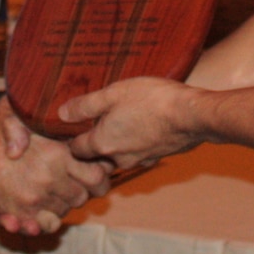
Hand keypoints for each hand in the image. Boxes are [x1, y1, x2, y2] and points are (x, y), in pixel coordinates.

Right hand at [0, 101, 110, 234]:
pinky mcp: (16, 212)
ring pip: (64, 211)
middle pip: (83, 196)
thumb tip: (55, 132)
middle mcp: (48, 179)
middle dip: (84, 191)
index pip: (95, 174)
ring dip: (65, 204)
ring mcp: (33, 199)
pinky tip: (45, 207)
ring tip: (62, 191)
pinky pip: (43, 224)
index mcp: (56, 153)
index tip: (97, 167)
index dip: (100, 173)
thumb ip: (38, 118)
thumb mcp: (17, 110)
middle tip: (82, 182)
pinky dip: (47, 220)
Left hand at [60, 77, 202, 171]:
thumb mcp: (113, 93)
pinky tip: (142, 126)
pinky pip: (138, 153)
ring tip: (119, 122)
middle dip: (92, 145)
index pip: (75, 150)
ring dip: (115, 144)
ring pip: (118, 156)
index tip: (68, 130)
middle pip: (96, 157)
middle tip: (93, 124)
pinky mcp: (157, 157)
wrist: (192, 115)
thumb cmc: (152, 100)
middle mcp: (118, 158)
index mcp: (102, 143)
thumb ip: (85, 105)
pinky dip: (136, 144)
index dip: (69, 140)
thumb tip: (61, 114)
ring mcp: (139, 160)